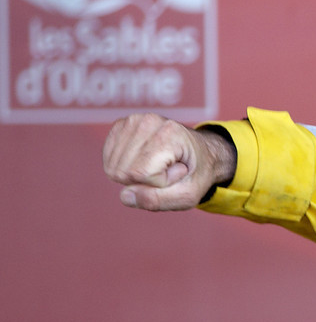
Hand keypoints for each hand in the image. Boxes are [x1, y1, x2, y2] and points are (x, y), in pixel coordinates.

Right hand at [103, 113, 235, 210]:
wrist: (202, 153)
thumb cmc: (196, 174)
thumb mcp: (188, 196)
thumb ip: (157, 200)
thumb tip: (125, 196)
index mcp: (170, 133)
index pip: (141, 173)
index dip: (158, 183)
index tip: (178, 172)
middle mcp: (148, 121)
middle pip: (122, 171)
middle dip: (144, 180)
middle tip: (168, 169)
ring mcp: (132, 121)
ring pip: (112, 167)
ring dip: (135, 174)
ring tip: (159, 164)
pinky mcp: (120, 125)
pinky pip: (108, 159)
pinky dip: (125, 166)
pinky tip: (145, 160)